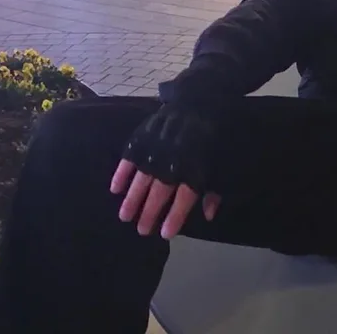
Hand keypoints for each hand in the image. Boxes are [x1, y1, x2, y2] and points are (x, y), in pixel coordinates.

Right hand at [111, 103, 222, 238]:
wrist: (197, 101)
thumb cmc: (210, 138)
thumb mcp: (220, 163)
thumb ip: (215, 190)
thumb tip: (209, 216)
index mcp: (195, 168)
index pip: (183, 199)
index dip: (174, 217)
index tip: (165, 234)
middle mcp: (173, 162)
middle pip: (159, 193)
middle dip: (149, 213)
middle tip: (141, 230)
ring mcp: (155, 150)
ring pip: (141, 180)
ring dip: (132, 200)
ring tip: (125, 216)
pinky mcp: (142, 138)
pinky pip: (128, 159)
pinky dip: (121, 174)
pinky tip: (116, 189)